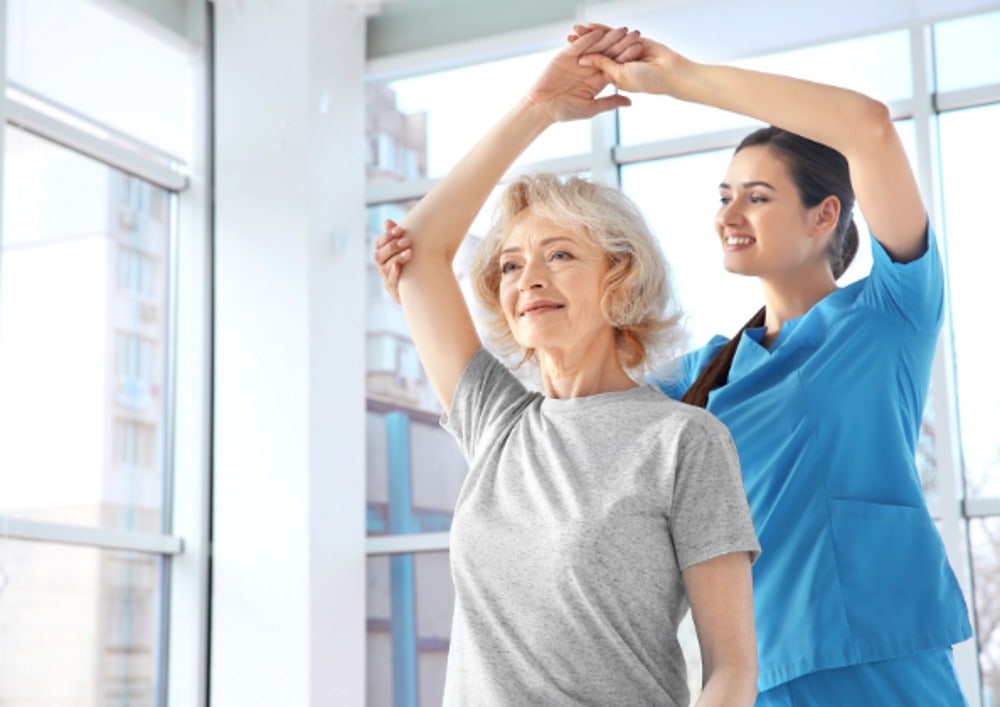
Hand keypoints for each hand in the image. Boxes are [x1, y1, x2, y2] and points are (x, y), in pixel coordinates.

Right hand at [373, 219, 408, 303]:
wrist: (424, 287)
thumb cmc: (414, 264)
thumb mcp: (407, 249)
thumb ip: (398, 236)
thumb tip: (387, 222)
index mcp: (384, 255)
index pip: (379, 244)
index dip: (387, 236)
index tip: (399, 230)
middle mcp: (382, 267)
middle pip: (379, 255)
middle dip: (392, 247)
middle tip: (407, 241)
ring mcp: (387, 279)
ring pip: (385, 268)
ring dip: (396, 258)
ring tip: (409, 252)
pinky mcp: (393, 291)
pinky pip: (390, 282)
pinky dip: (394, 274)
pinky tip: (399, 266)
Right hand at [526, 26, 639, 121]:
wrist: (543, 107)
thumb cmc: (565, 111)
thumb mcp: (591, 108)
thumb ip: (610, 102)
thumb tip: (630, 102)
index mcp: (598, 80)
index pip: (615, 66)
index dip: (627, 58)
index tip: (639, 51)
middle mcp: (590, 67)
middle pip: (608, 53)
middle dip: (621, 44)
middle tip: (635, 35)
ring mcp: (578, 60)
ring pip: (595, 47)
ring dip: (607, 38)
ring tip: (620, 31)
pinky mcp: (565, 56)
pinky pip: (578, 45)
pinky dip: (587, 39)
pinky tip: (598, 33)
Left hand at [571, 24, 688, 96]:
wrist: (670, 73)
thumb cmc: (647, 81)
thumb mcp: (619, 75)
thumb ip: (603, 66)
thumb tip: (584, 59)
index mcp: (613, 77)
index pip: (594, 67)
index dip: (581, 61)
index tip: (565, 57)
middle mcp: (618, 64)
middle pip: (596, 53)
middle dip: (581, 46)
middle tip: (567, 38)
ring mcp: (625, 52)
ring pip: (604, 42)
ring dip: (589, 36)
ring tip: (574, 29)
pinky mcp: (632, 40)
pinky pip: (615, 34)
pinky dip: (603, 30)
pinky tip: (590, 25)